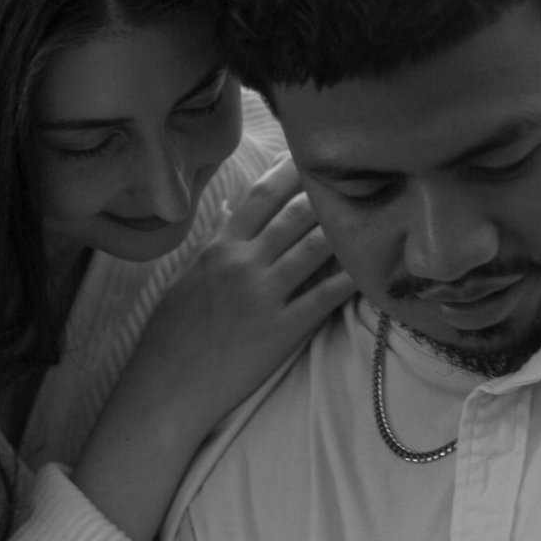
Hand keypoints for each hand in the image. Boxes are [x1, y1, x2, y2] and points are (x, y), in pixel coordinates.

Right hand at [142, 155, 354, 428]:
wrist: (168, 386)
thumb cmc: (173, 334)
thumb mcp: (188, 277)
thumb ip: (217, 239)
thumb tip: (234, 205)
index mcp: (219, 249)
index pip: (261, 197)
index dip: (291, 171)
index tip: (313, 154)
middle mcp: (243, 264)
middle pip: (295, 215)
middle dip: (326, 192)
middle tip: (356, 175)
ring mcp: (264, 296)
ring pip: (314, 248)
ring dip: (344, 228)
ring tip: (371, 211)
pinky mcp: (282, 330)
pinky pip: (324, 297)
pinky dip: (350, 278)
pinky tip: (372, 266)